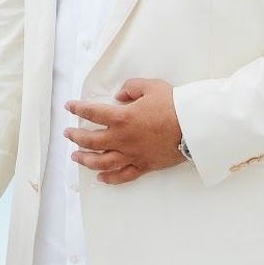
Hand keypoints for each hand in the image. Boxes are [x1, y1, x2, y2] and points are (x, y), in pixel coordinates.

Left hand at [65, 79, 181, 184]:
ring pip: (102, 162)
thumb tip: (119, 95)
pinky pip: (123, 175)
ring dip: (86, 160)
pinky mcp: (144, 165)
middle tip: (68, 134)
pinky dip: (110, 178)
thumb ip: (131, 88)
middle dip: (76, 137)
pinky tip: (100, 178)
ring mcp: (132, 154)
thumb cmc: (174, 105)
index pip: (92, 113)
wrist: (195, 127)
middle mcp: (123, 139)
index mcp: (122, 118)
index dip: (78, 109)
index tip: (69, 107)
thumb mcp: (151, 86)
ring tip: (76, 157)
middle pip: (91, 141)